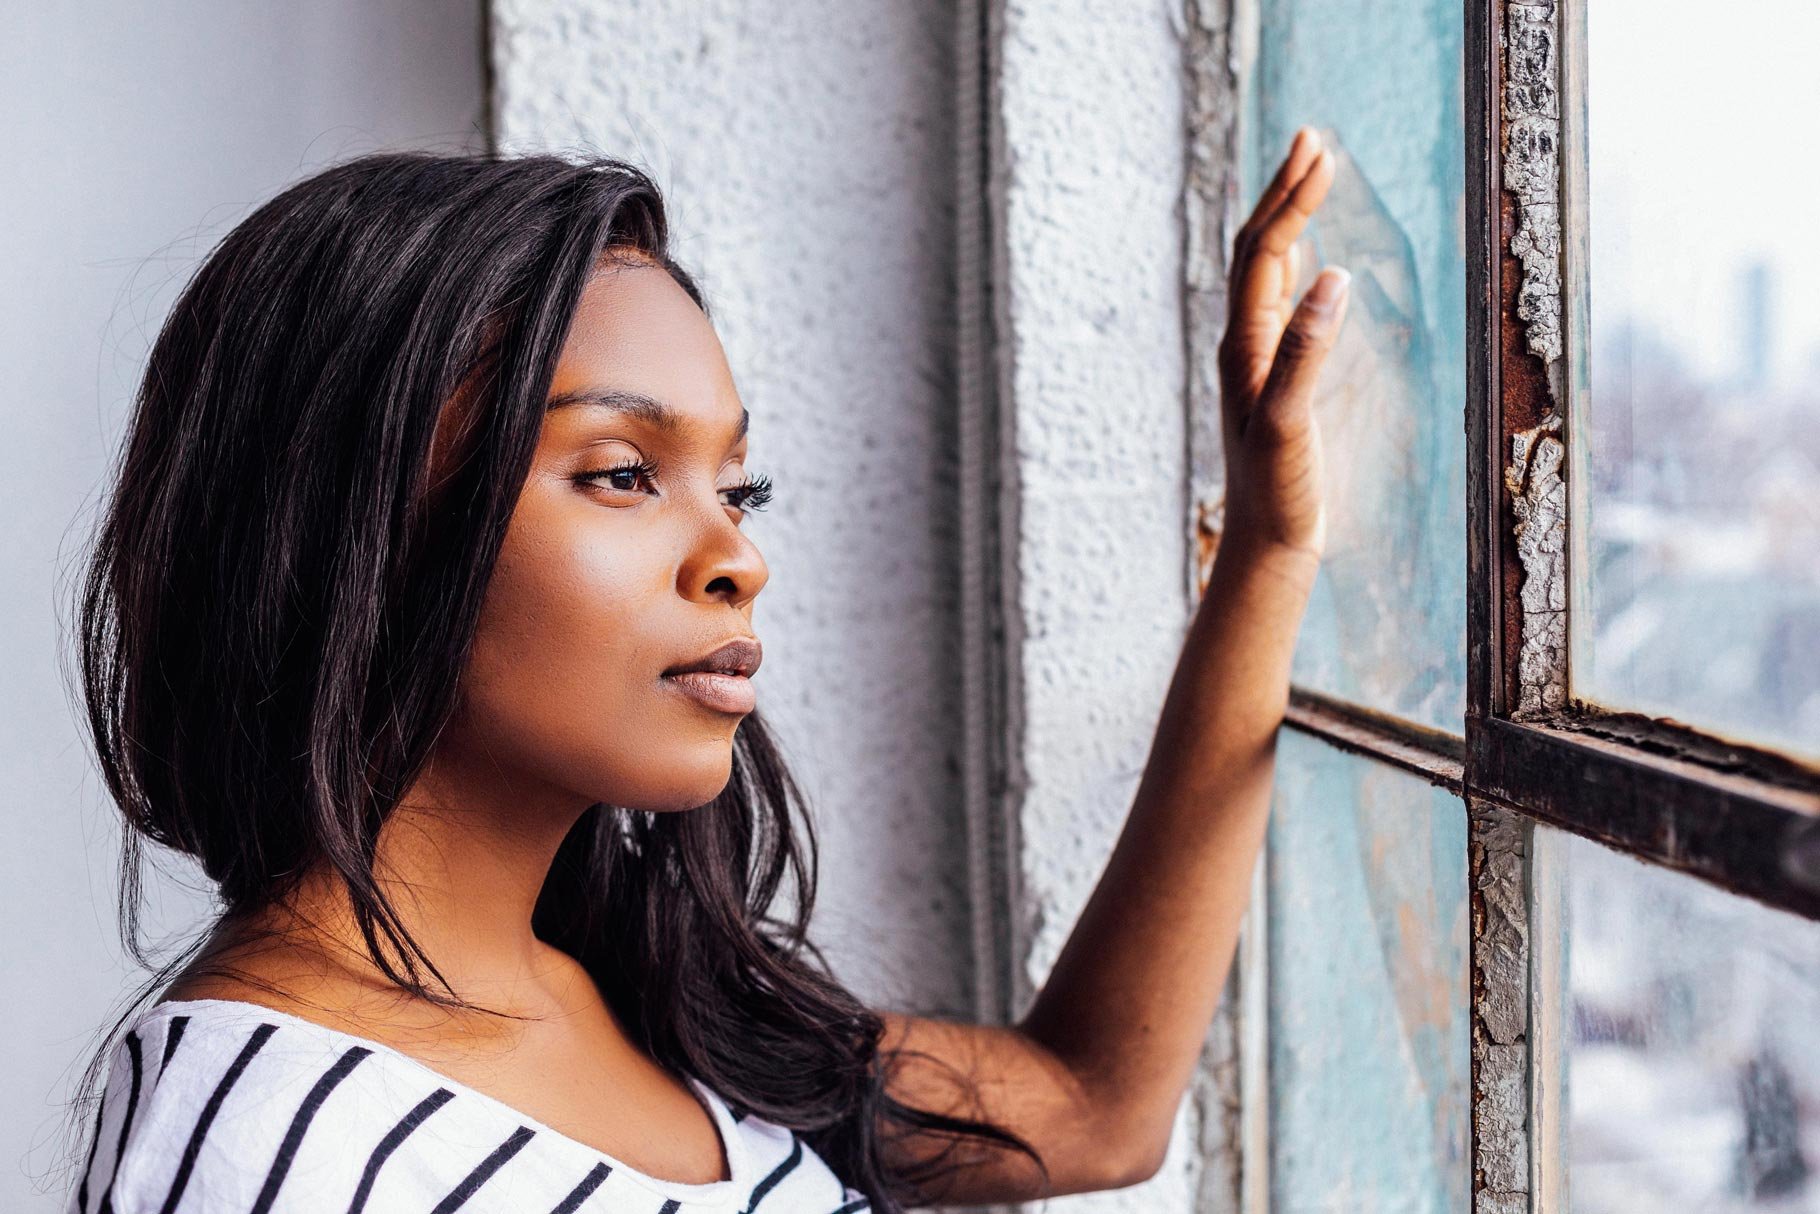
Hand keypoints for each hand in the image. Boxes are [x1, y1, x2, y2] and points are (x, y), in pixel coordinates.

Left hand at [1215, 127, 1346, 566]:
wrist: (1265, 545)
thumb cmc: (1278, 493)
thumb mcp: (1289, 424)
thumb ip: (1305, 354)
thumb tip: (1330, 278)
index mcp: (1244, 347)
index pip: (1263, 254)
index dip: (1291, 201)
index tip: (1322, 153)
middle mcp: (1242, 345)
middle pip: (1256, 249)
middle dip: (1283, 191)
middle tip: (1312, 136)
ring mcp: (1255, 360)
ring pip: (1264, 272)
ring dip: (1286, 219)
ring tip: (1308, 173)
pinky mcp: (1273, 378)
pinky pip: (1276, 303)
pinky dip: (1292, 264)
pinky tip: (1305, 258)